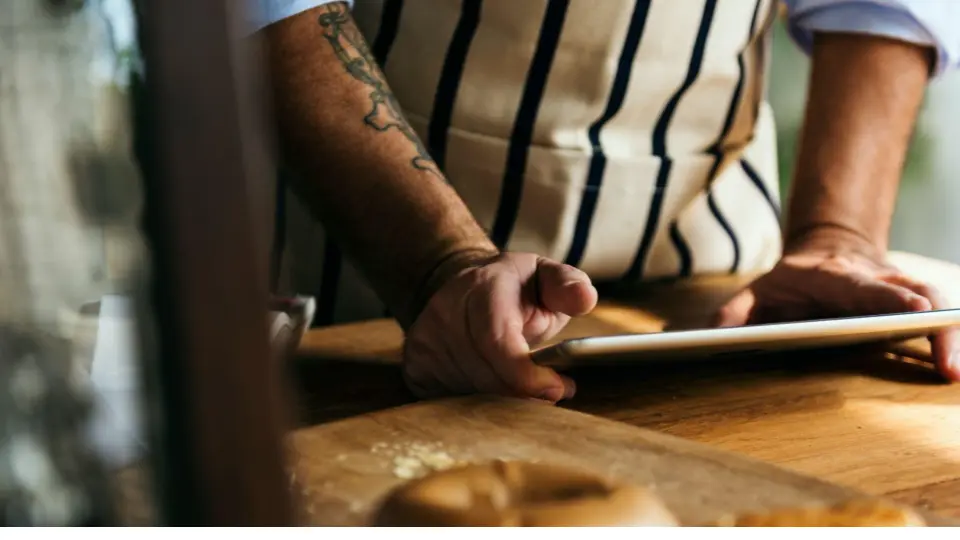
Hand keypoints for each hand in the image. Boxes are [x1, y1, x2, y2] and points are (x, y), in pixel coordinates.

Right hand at [402, 253, 597, 401]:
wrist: (464, 289)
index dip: (526, 375)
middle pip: (483, 374)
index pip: (496, 340)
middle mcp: (446, 311)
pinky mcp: (414, 364)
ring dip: (502, 401)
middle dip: (523, 393)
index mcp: (482, 286)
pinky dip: (477, 405)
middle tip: (552, 393)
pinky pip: (447, 401)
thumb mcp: (547, 277)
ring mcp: (424, 338)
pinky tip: (494, 390)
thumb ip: (568, 286)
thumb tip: (585, 298)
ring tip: (527, 388)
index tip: (558, 388)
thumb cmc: (516, 290)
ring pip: (466, 392)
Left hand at [715, 235, 959, 380]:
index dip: (887, 298)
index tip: (912, 311)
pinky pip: (939, 317)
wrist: (829, 248)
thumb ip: (734, 312)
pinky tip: (952, 366)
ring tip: (952, 369)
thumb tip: (709, 337)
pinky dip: (949, 337)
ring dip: (947, 333)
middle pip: (909, 292)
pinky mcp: (913, 304)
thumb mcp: (758, 291)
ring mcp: (897, 289)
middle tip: (943, 348)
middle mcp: (873, 278)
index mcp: (835, 275)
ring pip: (933, 302)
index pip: (863, 285)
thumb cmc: (791, 281)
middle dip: (926, 317)